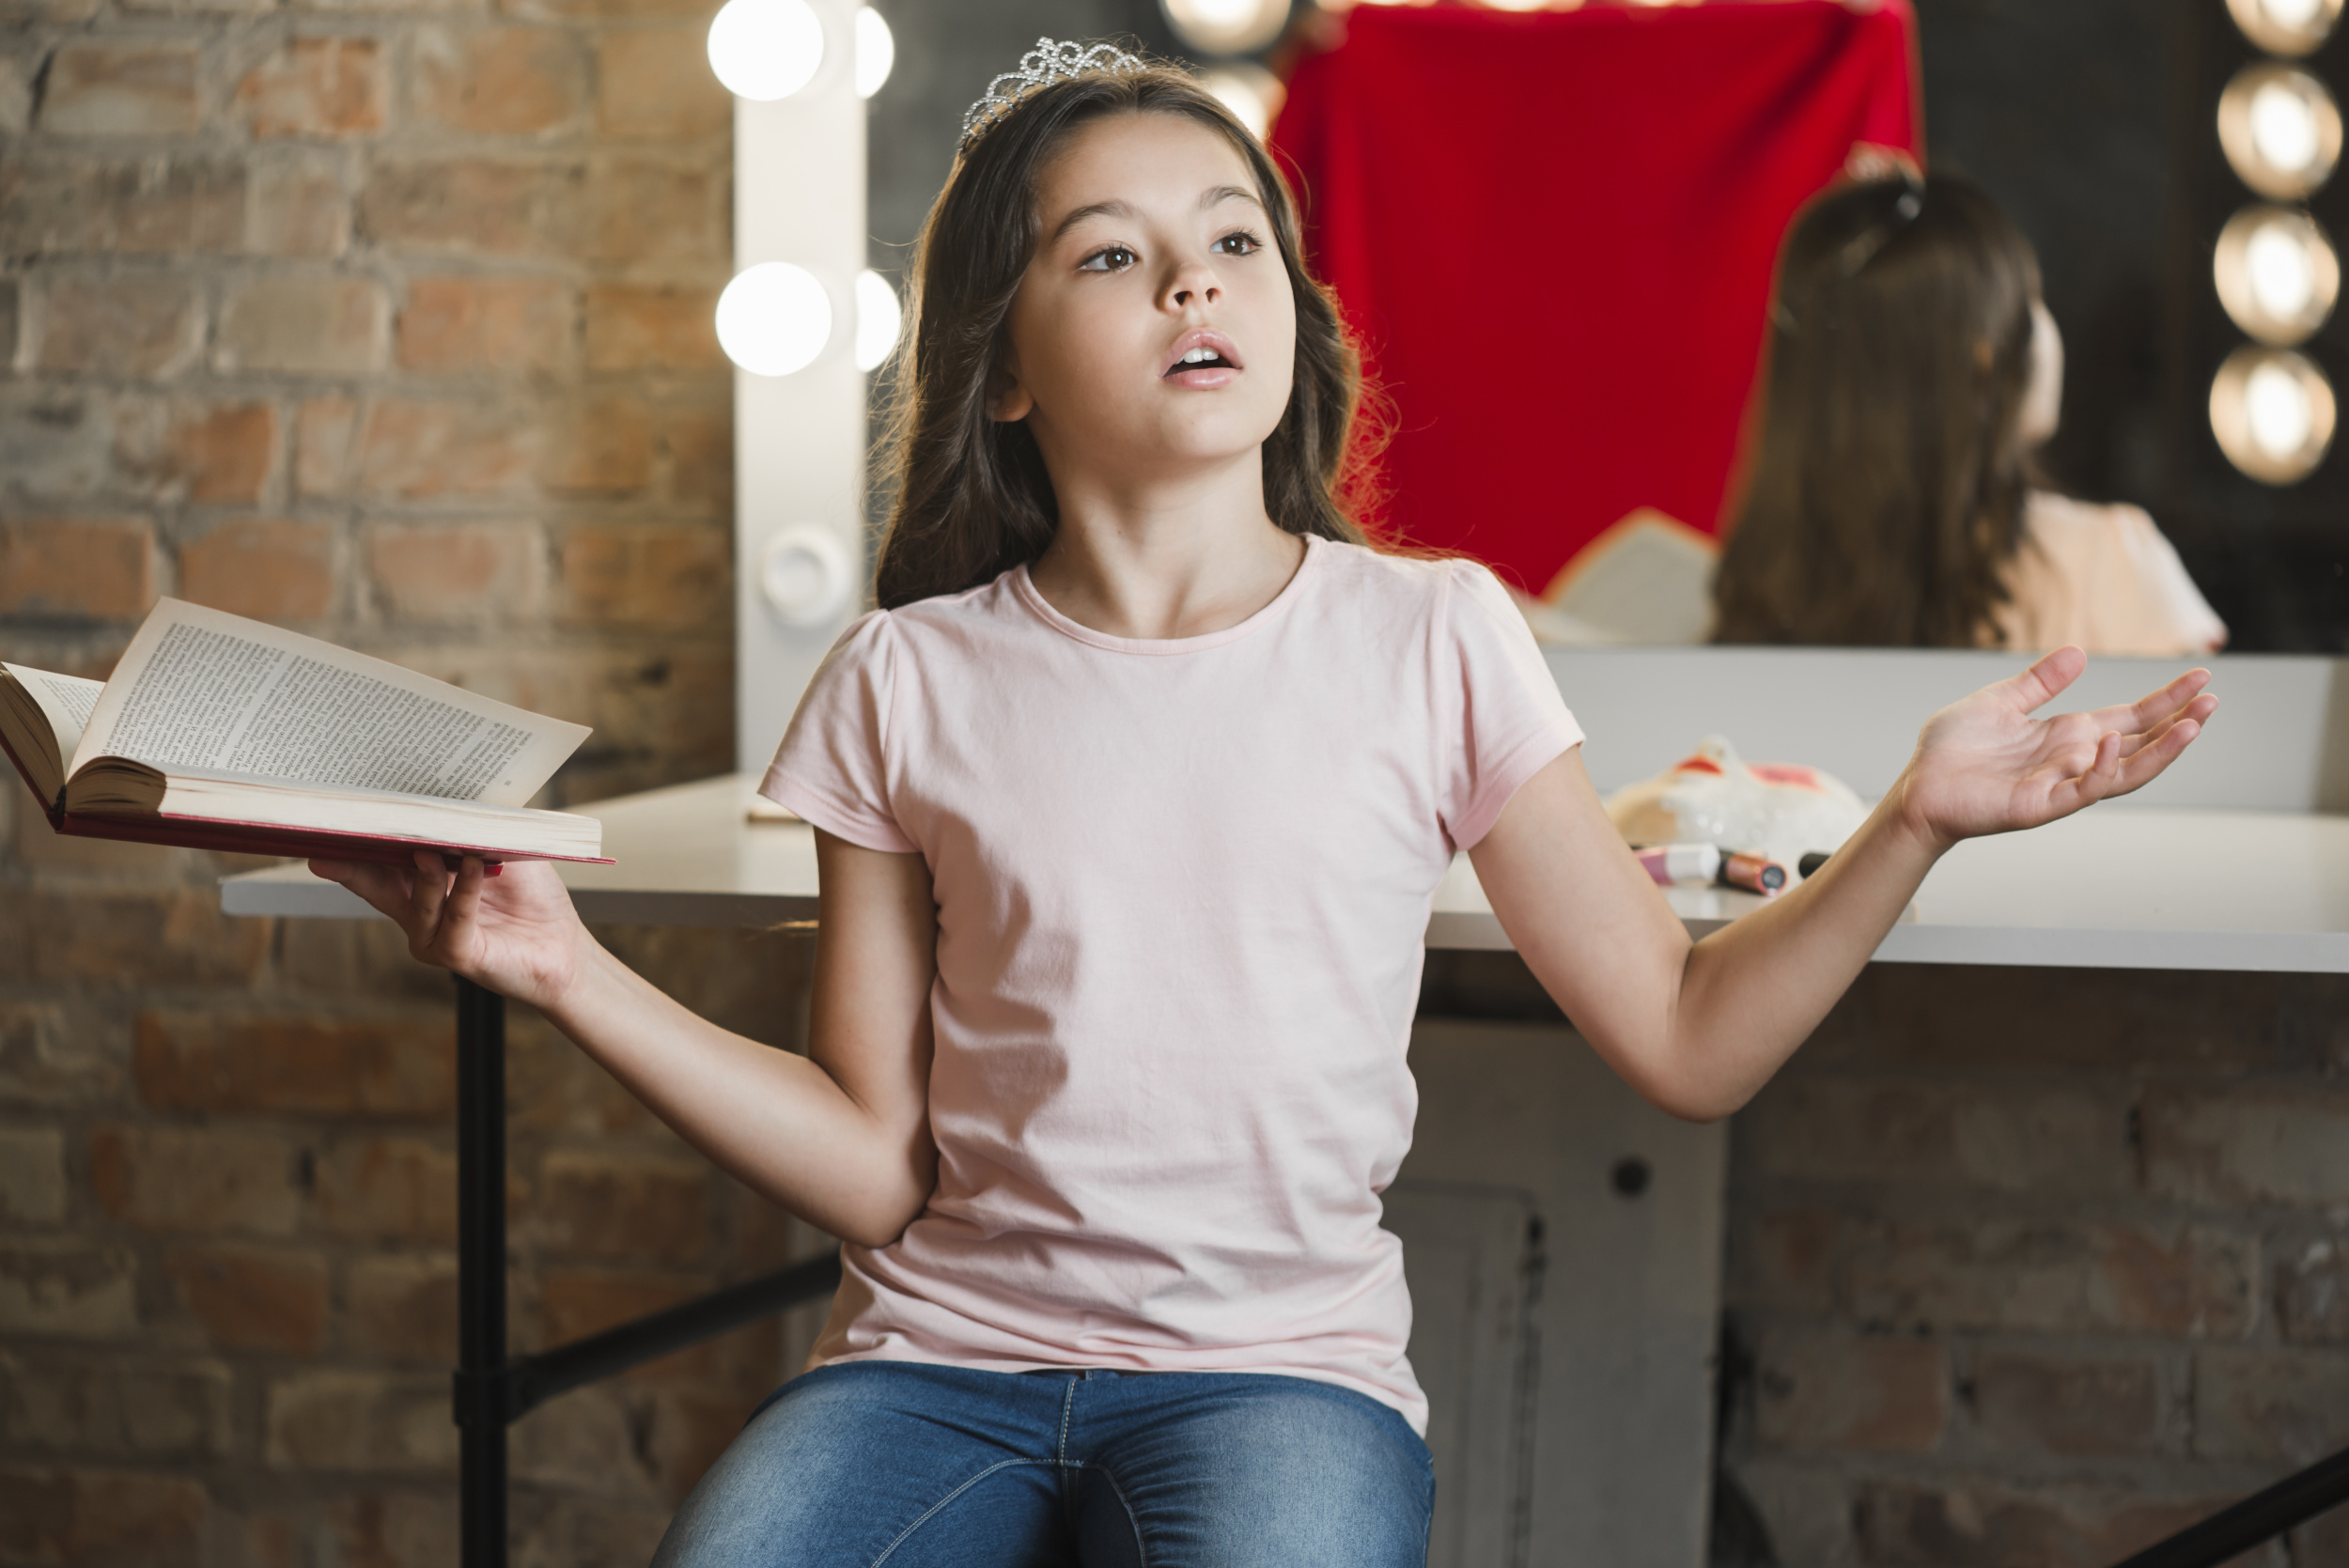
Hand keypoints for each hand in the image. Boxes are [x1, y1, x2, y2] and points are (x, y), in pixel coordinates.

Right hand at [308, 853, 590, 1011]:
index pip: (380, 865)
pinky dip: (462, 892)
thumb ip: (468, 830)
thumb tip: (441, 798)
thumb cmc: (533, 898)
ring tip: (432, 848)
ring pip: (416, 902)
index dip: (354, 848)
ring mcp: (433, 937)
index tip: (330, 826)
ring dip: (426, 872)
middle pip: (378, 885)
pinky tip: (473, 868)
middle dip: (354, 864)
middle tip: (333, 843)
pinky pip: (452, 920)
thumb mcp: (500, 850)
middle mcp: (420, 914)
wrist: (564, 945)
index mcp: (422, 886)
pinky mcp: (455, 955)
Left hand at [1891, 646, 2215, 851]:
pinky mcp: (2041, 805)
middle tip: (2213, 699)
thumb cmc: (1953, 750)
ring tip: (2193, 724)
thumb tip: (2078, 652)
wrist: (1918, 787)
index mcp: (2068, 734)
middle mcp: (2074, 760)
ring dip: (2161, 751)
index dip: (2166, 699)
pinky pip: (2083, 790)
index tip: (2202, 677)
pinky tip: (2113, 740)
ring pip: (2126, 771)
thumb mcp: (1999, 701)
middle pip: (2141, 743)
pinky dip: (2102, 767)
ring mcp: (2062, 785)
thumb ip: (2038, 682)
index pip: (2131, 716)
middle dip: (2179, 723)